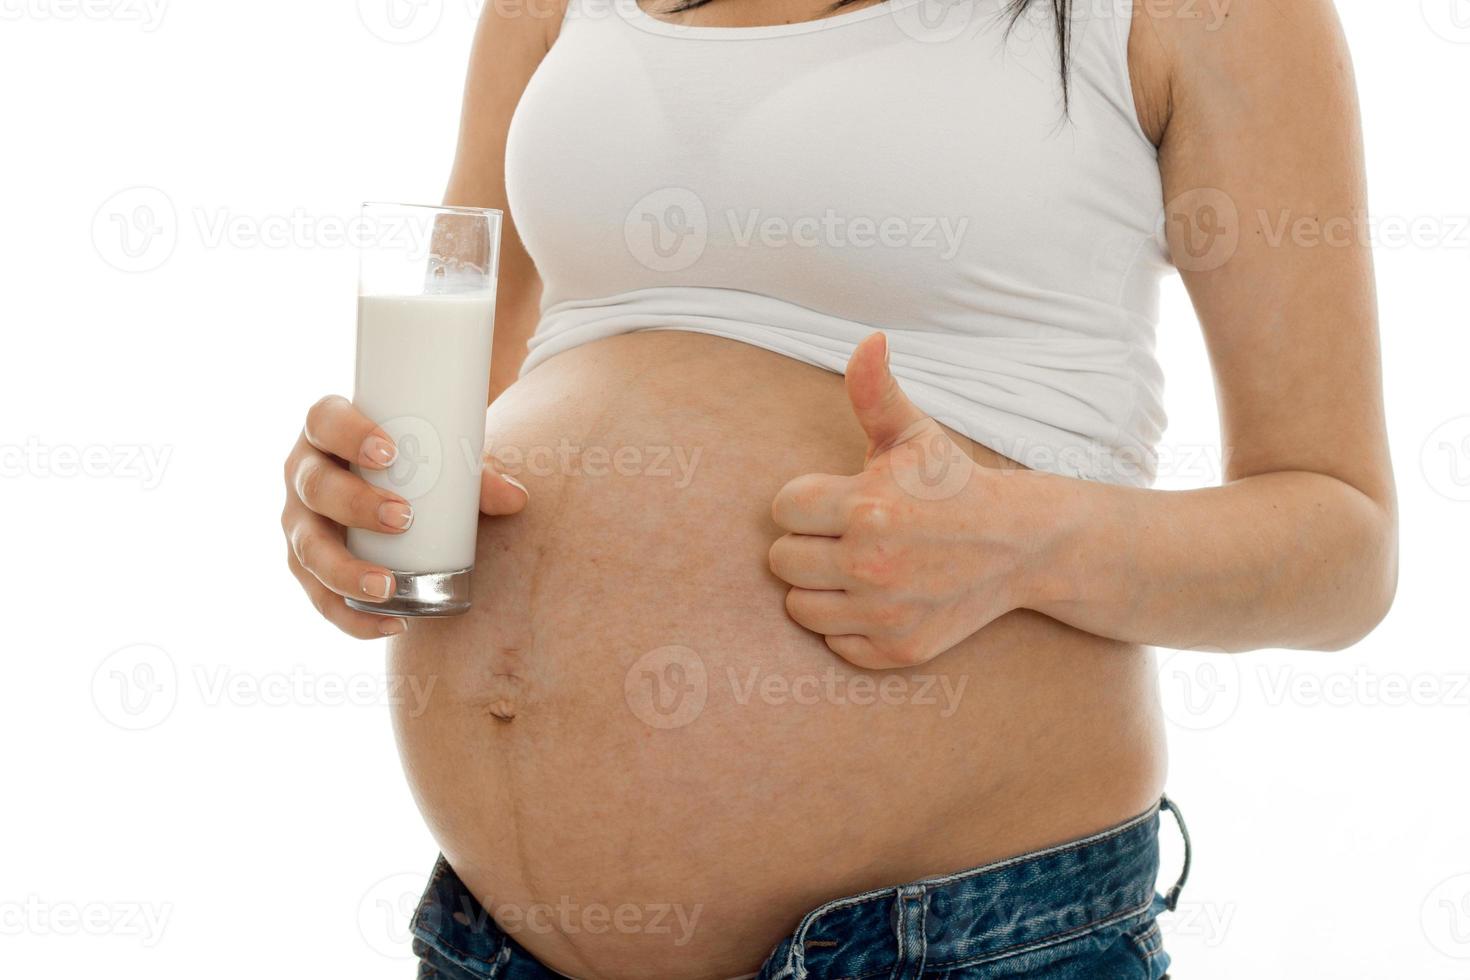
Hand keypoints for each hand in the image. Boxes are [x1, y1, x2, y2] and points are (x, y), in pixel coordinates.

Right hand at [281, 395, 528, 637]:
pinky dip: (352, 617)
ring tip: (388, 587)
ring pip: (307, 549)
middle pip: (314, 487)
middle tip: (404, 518)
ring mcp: (302, 522)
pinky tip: (391, 625)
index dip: (348, 434)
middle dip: (354, 505)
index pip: (324, 420)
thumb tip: (516, 499)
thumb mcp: (444, 453)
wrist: (400, 479)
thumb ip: (478, 470)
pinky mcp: (310, 565)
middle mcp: (305, 474)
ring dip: (344, 571)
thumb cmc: (419, 456)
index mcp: (328, 430)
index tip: (389, 454)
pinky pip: (320, 597)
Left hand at [768, 334, 1039, 668]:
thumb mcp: (913, 432)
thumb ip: (874, 390)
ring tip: (858, 566)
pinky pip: (833, 643)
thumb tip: (868, 339)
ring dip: (820, 588)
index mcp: (867, 506)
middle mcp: (872, 564)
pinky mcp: (897, 651)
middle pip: (781, 561)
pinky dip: (848, 626)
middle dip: (808, 544)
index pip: (782, 509)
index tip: (838, 499)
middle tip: (847, 534)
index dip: (805, 502)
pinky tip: (878, 598)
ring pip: (799, 607)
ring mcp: (884, 613)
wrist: (1020, 544)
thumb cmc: (952, 484)